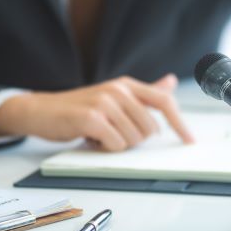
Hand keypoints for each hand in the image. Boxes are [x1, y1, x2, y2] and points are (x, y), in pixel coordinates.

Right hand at [0, 74, 193, 151]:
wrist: (41, 110)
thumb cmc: (80, 107)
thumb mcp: (114, 97)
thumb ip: (145, 92)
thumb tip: (171, 82)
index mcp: (127, 84)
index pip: (165, 101)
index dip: (180, 123)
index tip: (189, 141)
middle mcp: (119, 90)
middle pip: (150, 129)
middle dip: (134, 138)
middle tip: (112, 132)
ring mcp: (105, 102)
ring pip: (133, 140)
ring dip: (117, 144)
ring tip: (99, 134)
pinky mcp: (91, 118)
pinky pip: (115, 144)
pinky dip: (105, 148)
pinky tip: (91, 139)